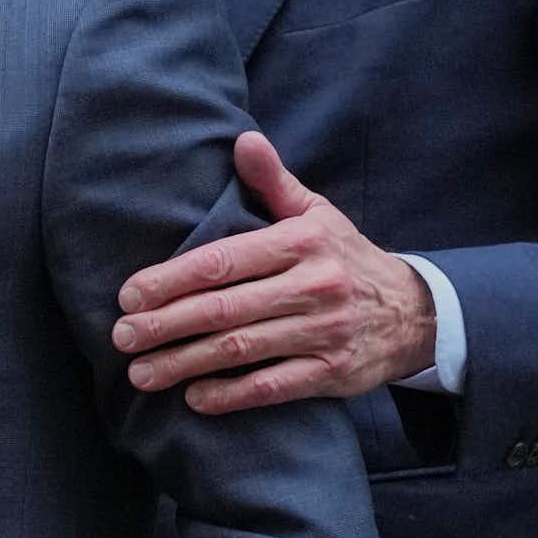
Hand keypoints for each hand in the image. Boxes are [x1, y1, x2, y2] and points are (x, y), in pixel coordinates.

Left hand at [110, 131, 435, 412]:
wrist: (416, 312)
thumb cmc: (345, 257)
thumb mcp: (316, 213)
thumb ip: (273, 181)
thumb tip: (242, 139)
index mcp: (301, 242)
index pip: (222, 261)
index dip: (170, 280)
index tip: (128, 296)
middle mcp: (314, 286)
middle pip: (224, 309)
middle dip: (165, 325)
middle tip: (121, 337)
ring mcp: (325, 332)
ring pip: (241, 351)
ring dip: (184, 364)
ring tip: (141, 373)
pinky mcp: (333, 373)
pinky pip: (273, 388)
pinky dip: (231, 395)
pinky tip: (194, 398)